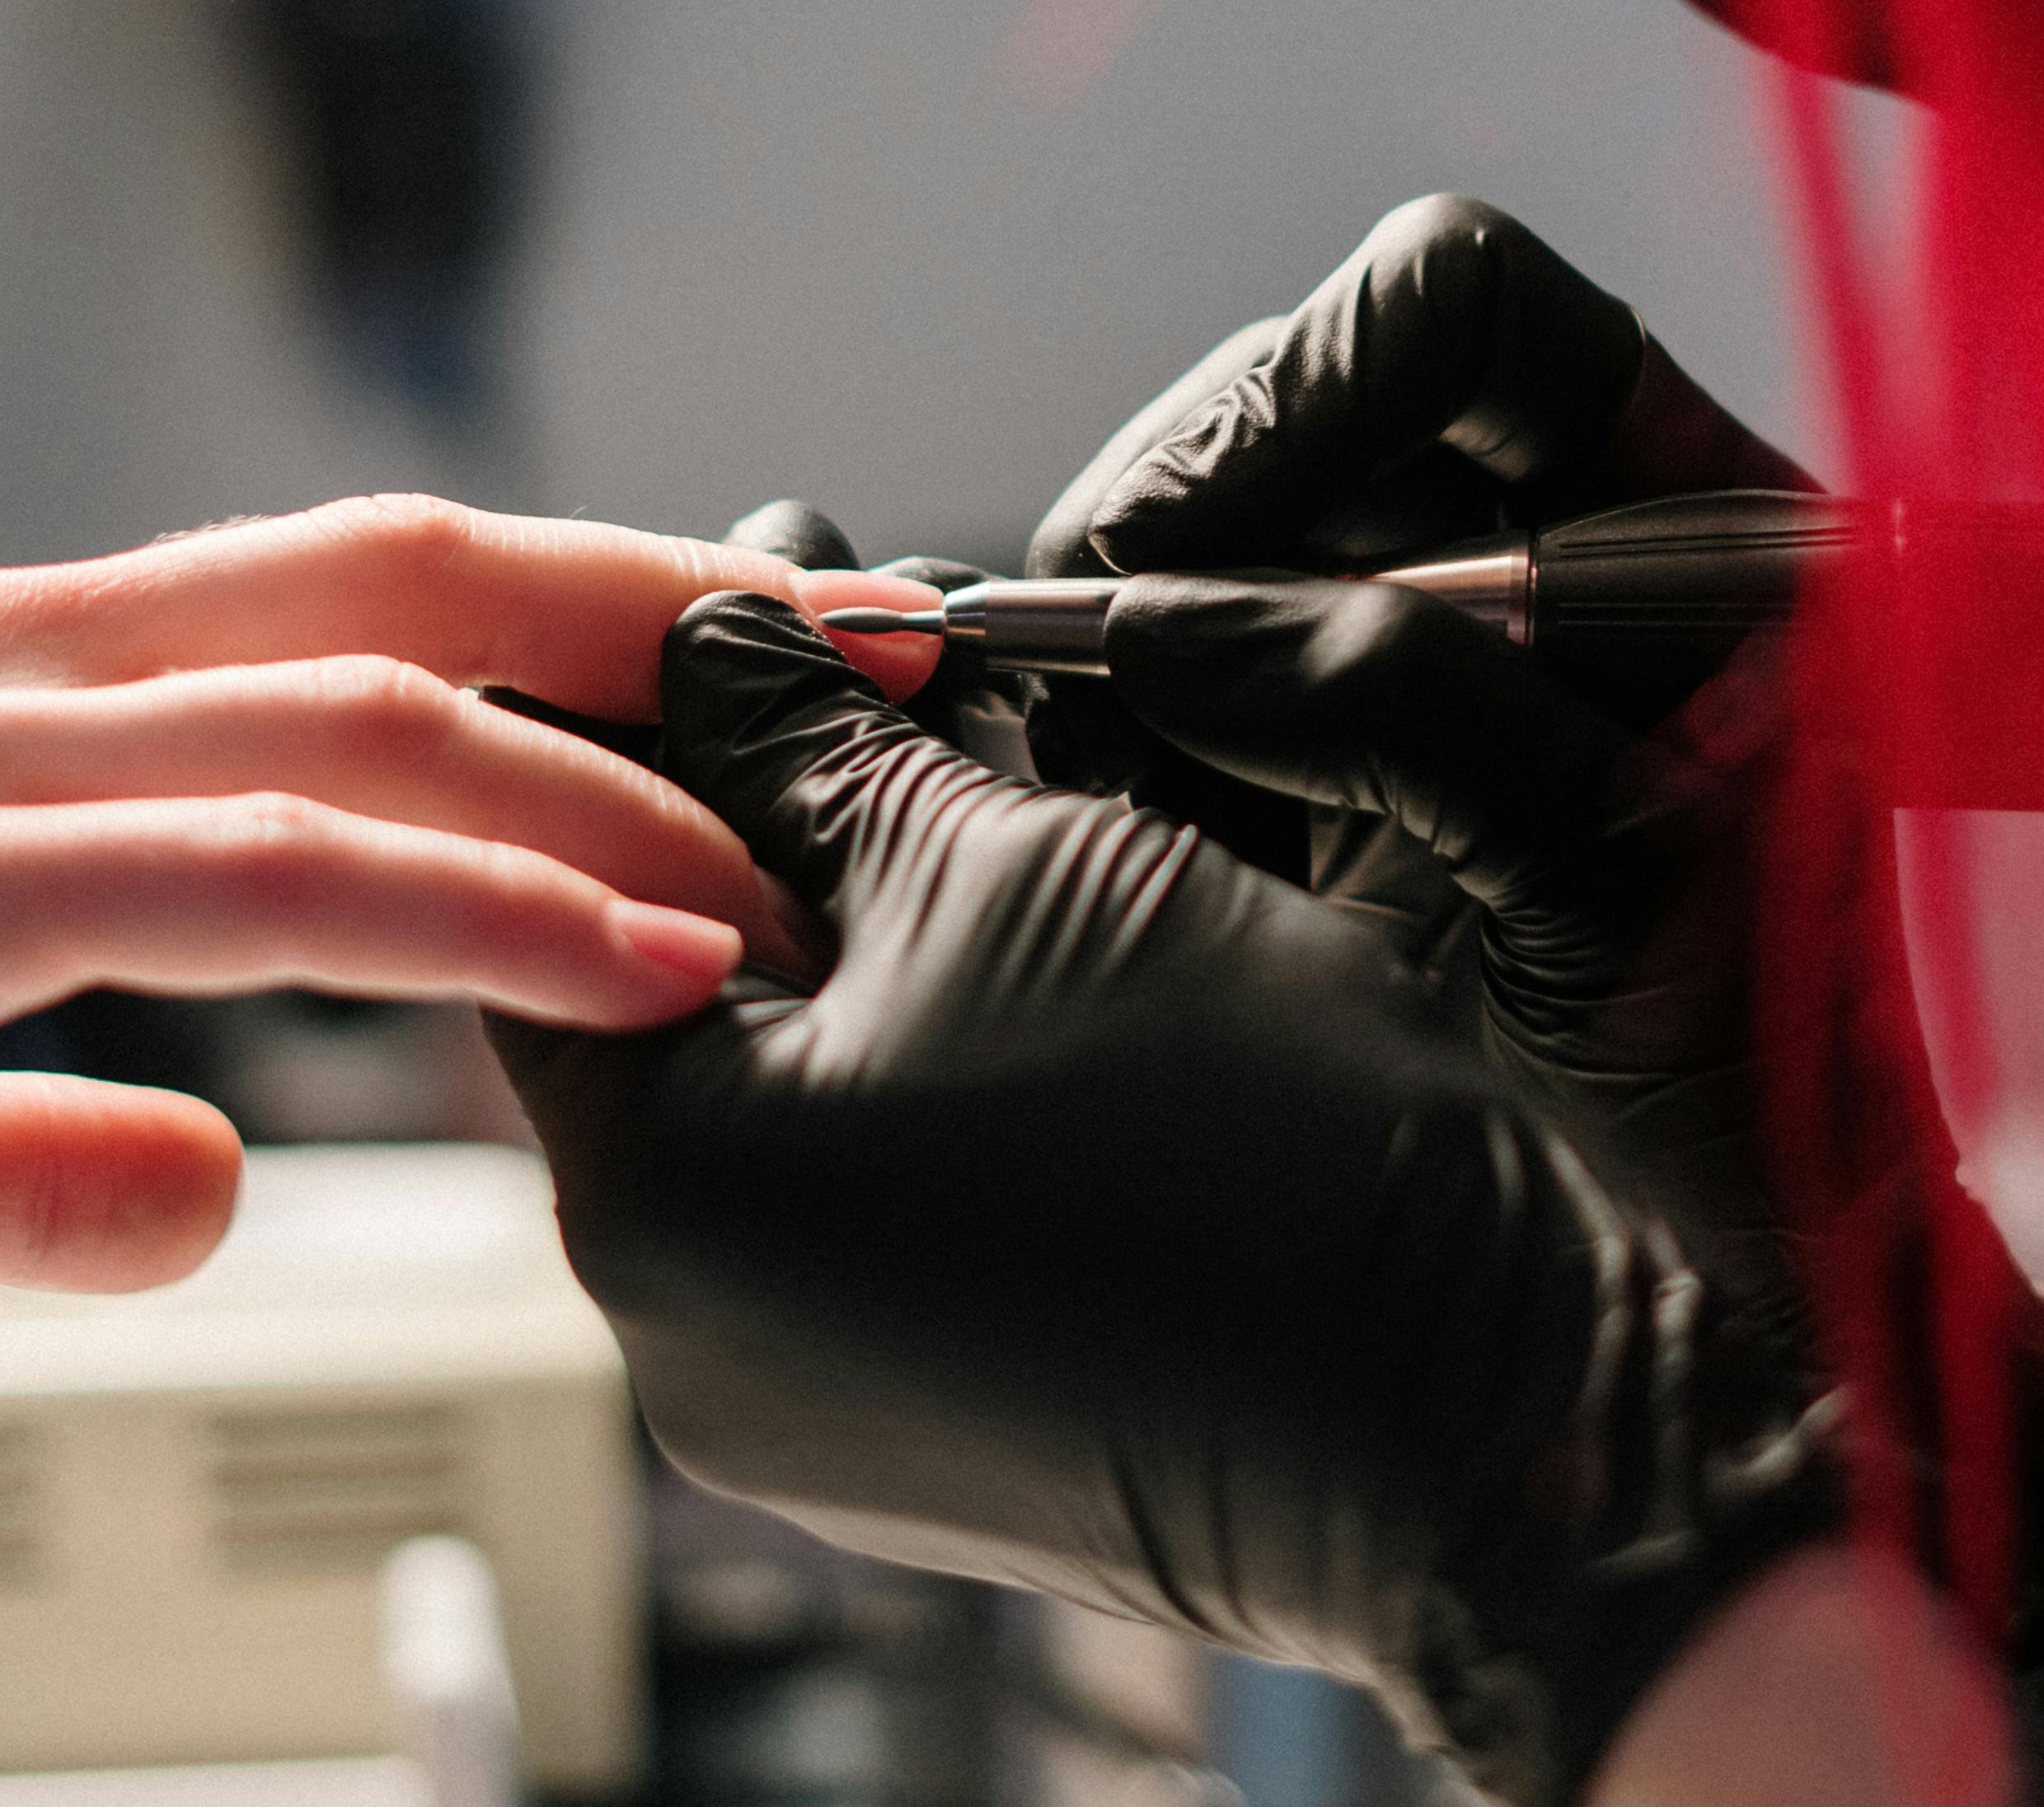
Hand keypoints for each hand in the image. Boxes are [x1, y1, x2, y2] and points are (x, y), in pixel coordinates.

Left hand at [491, 594, 1840, 1806]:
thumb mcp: (1012, 864)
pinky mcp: (938, 1441)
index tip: (743, 603)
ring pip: (792, 1100)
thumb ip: (814, 742)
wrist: (1490, 1409)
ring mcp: (810, 1413)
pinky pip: (879, 1205)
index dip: (644, 725)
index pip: (553, 900)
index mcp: (655, 1197)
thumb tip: (706, 635)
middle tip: (886, 657)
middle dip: (780, 813)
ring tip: (991, 781)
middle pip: (677, 1002)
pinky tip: (1052, 958)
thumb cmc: (1248, 1134)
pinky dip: (936, 1067)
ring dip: (873, 935)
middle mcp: (684, 1339)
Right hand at [1034, 197, 1809, 1193]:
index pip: (1448, 307)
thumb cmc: (1757, 1089)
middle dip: (1162, 535)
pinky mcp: (1349, 770)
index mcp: (1680, 509)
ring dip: (1126, 648)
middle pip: (1287, 407)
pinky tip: (1128, 839)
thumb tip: (1143, 625)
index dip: (1298, 392)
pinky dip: (1125, 736)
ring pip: (1206, 544)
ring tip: (1108, 790)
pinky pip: (1177, 679)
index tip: (1184, 568)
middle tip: (1089, 698)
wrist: (1776, 1316)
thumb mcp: (1608, 859)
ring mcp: (1446, 654)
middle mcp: (1559, 545)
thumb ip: (1398, 701)